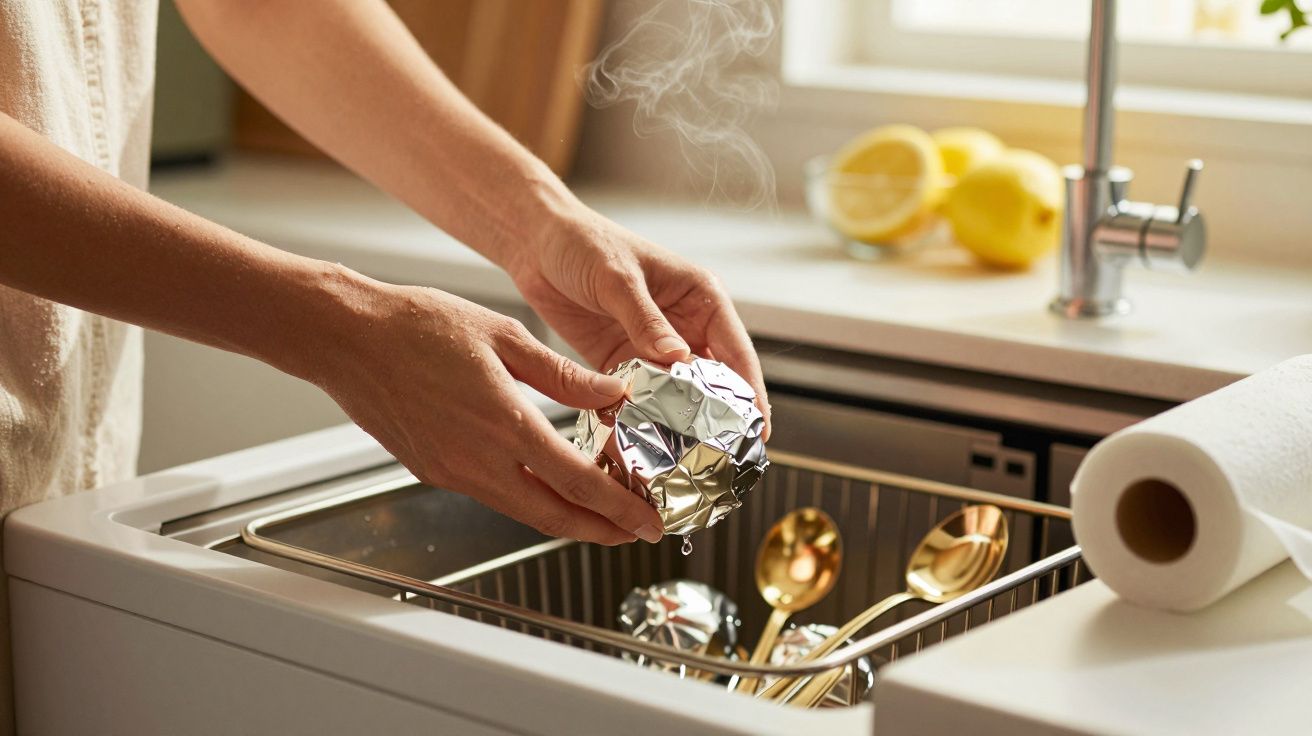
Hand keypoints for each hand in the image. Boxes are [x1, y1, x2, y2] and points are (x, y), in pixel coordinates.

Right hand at [305, 272, 664, 544]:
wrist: (346, 338)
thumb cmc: (417, 326)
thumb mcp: (505, 336)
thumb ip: (563, 374)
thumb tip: (612, 393)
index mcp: (505, 424)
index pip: (577, 483)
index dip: (619, 508)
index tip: (648, 519)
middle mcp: (479, 460)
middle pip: (554, 516)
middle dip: (601, 531)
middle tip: (635, 532)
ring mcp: (453, 473)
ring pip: (523, 511)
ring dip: (566, 518)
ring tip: (600, 514)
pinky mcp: (433, 471)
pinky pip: (493, 495)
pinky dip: (529, 499)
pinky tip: (545, 485)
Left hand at [506, 207, 770, 435]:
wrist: (536, 243)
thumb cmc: (584, 242)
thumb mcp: (618, 278)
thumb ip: (646, 319)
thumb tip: (679, 358)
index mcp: (699, 298)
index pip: (736, 351)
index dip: (750, 392)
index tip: (758, 430)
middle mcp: (683, 325)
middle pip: (713, 381)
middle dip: (718, 418)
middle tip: (721, 458)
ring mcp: (653, 347)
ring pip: (677, 395)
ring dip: (679, 424)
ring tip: (684, 459)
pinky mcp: (621, 362)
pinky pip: (640, 397)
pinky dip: (642, 419)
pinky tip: (642, 444)